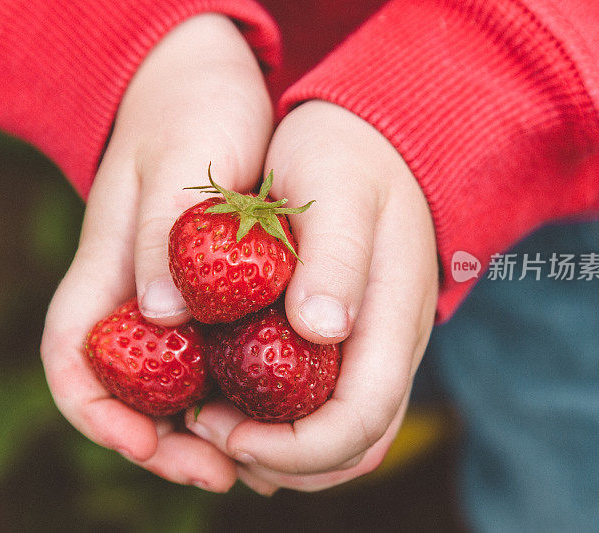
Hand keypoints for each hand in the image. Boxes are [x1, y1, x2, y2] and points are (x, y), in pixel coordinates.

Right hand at [40, 14, 272, 491]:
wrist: (204, 81)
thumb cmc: (188, 110)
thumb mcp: (178, 161)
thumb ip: (163, 235)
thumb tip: (161, 316)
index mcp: (104, 270)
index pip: (72, 363)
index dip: (100, 416)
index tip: (148, 444)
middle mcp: (131, 295)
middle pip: (127, 393)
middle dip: (164, 443)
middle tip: (224, 471)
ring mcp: (167, 296)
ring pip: (171, 385)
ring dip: (205, 430)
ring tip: (260, 459)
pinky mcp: (206, 290)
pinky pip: (212, 356)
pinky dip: (235, 393)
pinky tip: (279, 408)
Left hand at [184, 100, 438, 493]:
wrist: (370, 135)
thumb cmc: (346, 152)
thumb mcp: (336, 187)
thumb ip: (335, 257)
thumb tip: (319, 331)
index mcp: (392, 317)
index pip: (358, 421)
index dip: (293, 448)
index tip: (225, 428)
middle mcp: (392, 346)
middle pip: (352, 447)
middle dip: (279, 459)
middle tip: (206, 427)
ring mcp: (375, 346)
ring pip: (342, 439)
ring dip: (279, 451)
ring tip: (212, 420)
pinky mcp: (353, 338)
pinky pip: (327, 407)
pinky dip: (282, 425)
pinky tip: (233, 400)